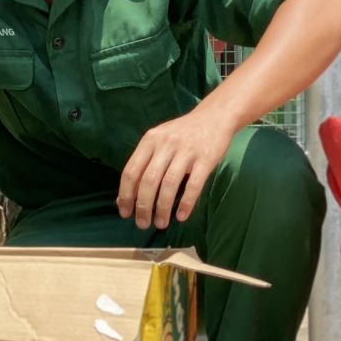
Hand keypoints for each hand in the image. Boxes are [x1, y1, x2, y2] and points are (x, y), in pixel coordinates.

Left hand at [118, 103, 237, 228]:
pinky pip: (193, 185)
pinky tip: (181, 216)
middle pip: (148, 180)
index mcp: (150, 140)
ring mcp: (186, 151)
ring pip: (169, 184)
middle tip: (142, 224)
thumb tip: (126, 196)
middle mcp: (166, 144)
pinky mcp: (205, 159)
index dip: (126, 194)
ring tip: (161, 223)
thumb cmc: (183, 133)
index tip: (125, 213)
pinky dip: (186, 203)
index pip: (131, 171)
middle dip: (143, 206)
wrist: (215, 116)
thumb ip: (145, 164)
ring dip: (162, 208)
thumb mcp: (160, 141)